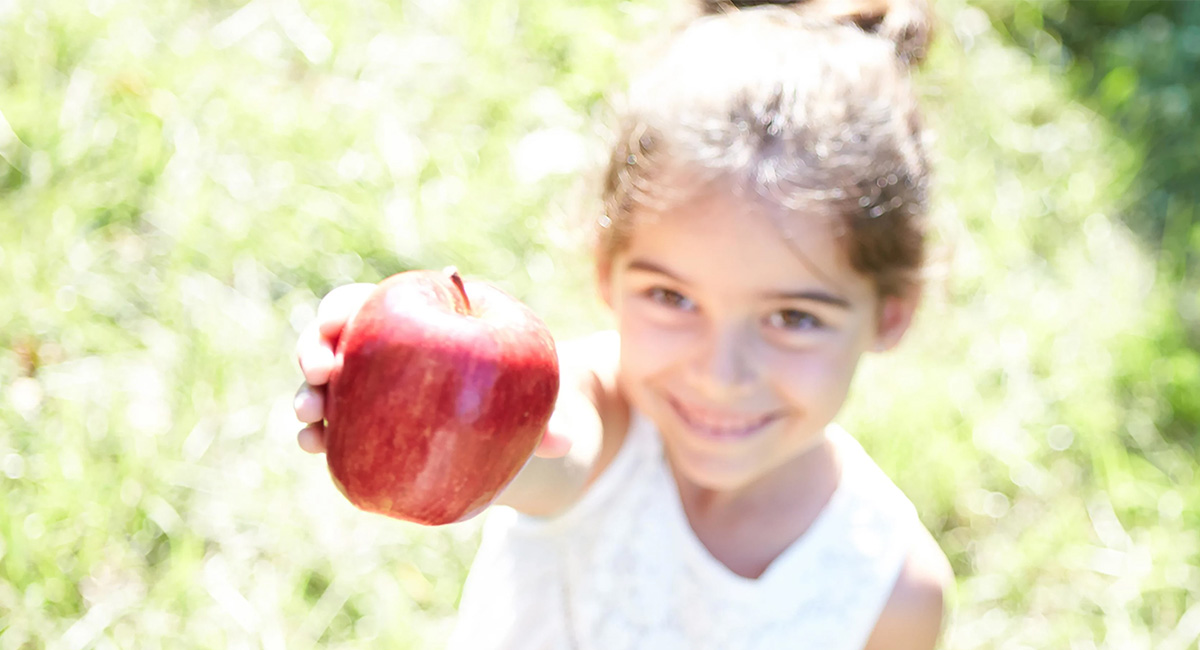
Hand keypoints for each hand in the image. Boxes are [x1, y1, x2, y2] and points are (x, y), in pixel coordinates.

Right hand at [292, 281, 572, 458]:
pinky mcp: (360, 432)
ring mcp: (365, 393)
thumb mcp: (531, 400)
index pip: (369, 302)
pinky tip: (315, 448)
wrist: (504, 434)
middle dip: (315, 350)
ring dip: (309, 398)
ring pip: (324, 387)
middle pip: (334, 340)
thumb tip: (564, 443)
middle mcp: (381, 352)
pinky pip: (332, 431)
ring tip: (309, 419)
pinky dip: (318, 436)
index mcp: (416, 320)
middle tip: (322, 374)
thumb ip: (542, 415)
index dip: (345, 308)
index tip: (337, 323)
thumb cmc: (518, 398)